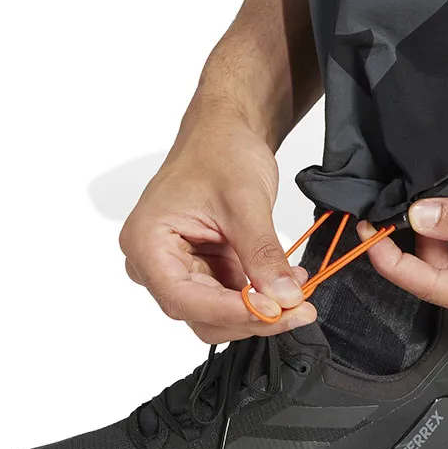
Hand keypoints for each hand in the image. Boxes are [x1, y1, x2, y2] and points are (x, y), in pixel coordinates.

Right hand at [119, 110, 317, 343]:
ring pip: (218, 312)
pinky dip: (262, 295)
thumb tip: (284, 298)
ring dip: (261, 309)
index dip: (232, 311)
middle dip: (252, 316)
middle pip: (200, 313)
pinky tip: (289, 283)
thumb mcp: (245, 202)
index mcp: (147, 242)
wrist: (225, 132)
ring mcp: (180, 268)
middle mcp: (155, 262)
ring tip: (299, 293)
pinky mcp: (204, 268)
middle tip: (300, 309)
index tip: (276, 311)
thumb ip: (262, 253)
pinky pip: (231, 296)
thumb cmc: (220, 151)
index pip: (183, 298)